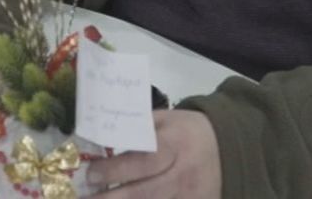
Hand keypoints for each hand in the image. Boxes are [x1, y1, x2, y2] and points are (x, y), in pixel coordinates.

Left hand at [86, 110, 221, 198]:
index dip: (116, 170)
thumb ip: (136, 130)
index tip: (92, 174)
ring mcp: (189, 198)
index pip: (143, 162)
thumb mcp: (164, 121)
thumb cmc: (186, 132)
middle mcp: (183, 176)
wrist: (227, 150)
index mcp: (176, 146)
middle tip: (85, 198)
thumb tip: (99, 138)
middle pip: (144, 194)